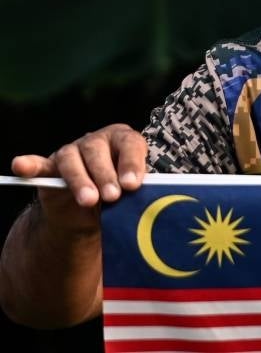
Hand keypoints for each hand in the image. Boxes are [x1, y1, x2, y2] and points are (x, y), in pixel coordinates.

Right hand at [10, 123, 147, 230]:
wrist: (90, 214)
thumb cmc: (120, 198)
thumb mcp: (131, 195)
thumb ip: (136, 194)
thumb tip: (145, 202)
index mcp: (124, 141)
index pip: (130, 144)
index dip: (132, 163)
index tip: (133, 184)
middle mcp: (97, 141)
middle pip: (97, 150)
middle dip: (105, 175)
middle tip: (113, 196)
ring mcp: (71, 152)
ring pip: (71, 159)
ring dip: (80, 179)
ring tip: (89, 200)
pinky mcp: (49, 168)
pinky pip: (38, 165)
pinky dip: (29, 164)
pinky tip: (20, 166)